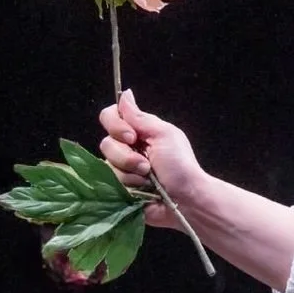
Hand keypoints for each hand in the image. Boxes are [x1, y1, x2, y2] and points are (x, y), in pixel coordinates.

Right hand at [98, 90, 208, 228]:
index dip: (115, 125)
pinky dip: (128, 184)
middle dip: (126, 155)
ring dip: (130, 171)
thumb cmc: (180, 166)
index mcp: (139, 131)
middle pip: (106, 142)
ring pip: (107, 163)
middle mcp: (128, 147)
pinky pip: (110, 181)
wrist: (186, 200)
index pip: (110, 116)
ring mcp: (122, 168)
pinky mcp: (120, 187)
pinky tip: (143, 189)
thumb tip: (125, 93)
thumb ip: (139, 117)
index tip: (132, 136)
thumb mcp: (164, 135)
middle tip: (147, 164)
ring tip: (148, 178)